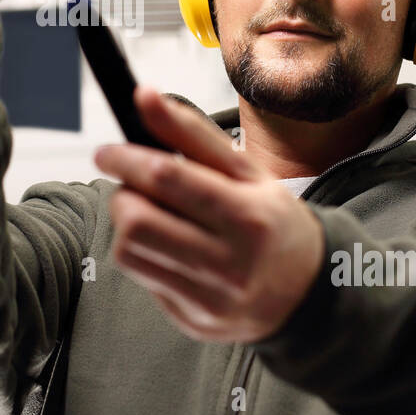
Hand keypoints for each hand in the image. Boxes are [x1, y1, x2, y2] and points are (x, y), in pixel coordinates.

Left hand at [92, 86, 325, 342]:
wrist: (307, 292)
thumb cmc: (271, 220)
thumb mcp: (244, 170)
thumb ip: (190, 131)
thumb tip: (143, 94)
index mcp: (248, 215)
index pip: (169, 178)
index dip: (127, 159)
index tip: (108, 151)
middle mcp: (230, 263)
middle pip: (138, 221)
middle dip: (123, 194)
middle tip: (134, 186)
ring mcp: (210, 298)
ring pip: (130, 251)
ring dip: (127, 223)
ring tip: (151, 213)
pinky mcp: (193, 320)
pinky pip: (142, 277)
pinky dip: (143, 253)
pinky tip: (167, 245)